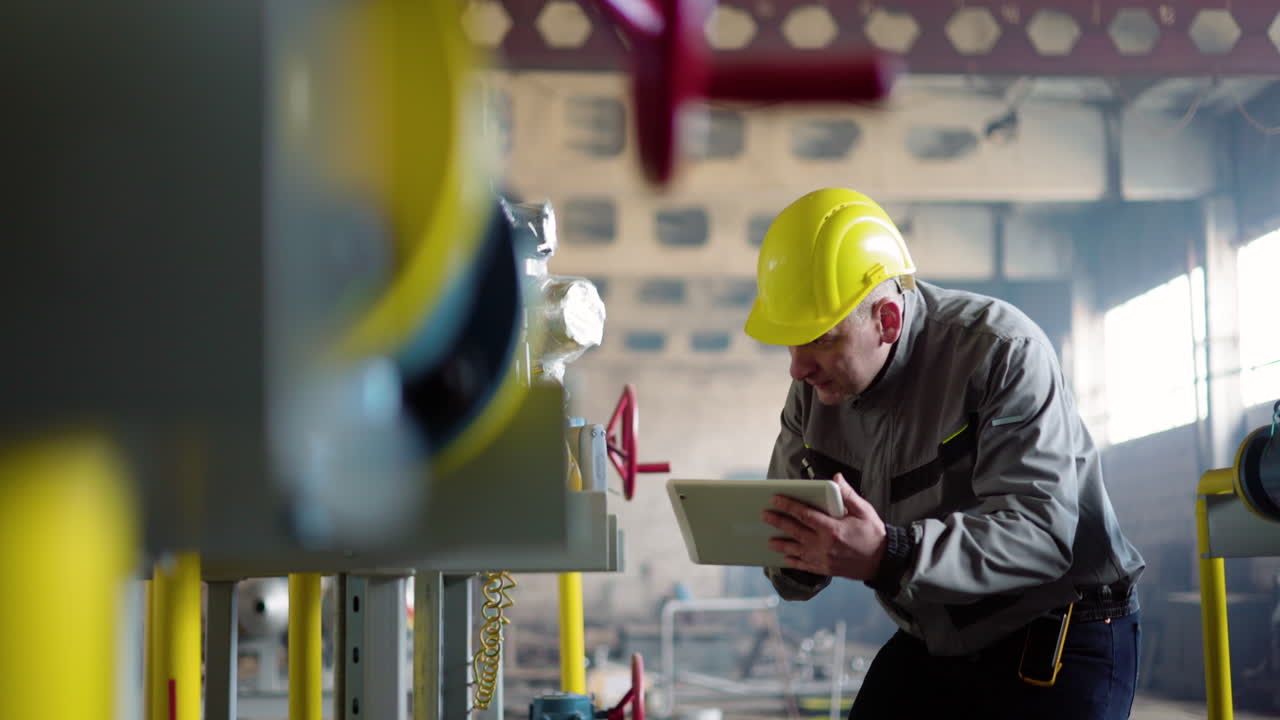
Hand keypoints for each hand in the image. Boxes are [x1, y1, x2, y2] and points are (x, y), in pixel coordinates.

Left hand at [761, 473, 886, 580]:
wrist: (883, 562)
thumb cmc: (873, 534)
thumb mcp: (864, 511)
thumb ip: (848, 495)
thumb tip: (836, 478)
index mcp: (833, 528)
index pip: (805, 514)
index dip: (788, 505)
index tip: (776, 499)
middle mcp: (824, 544)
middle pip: (795, 531)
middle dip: (778, 522)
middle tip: (764, 515)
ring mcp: (823, 558)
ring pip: (796, 550)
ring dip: (781, 545)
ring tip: (769, 540)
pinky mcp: (825, 568)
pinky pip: (804, 566)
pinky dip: (793, 562)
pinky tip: (784, 558)